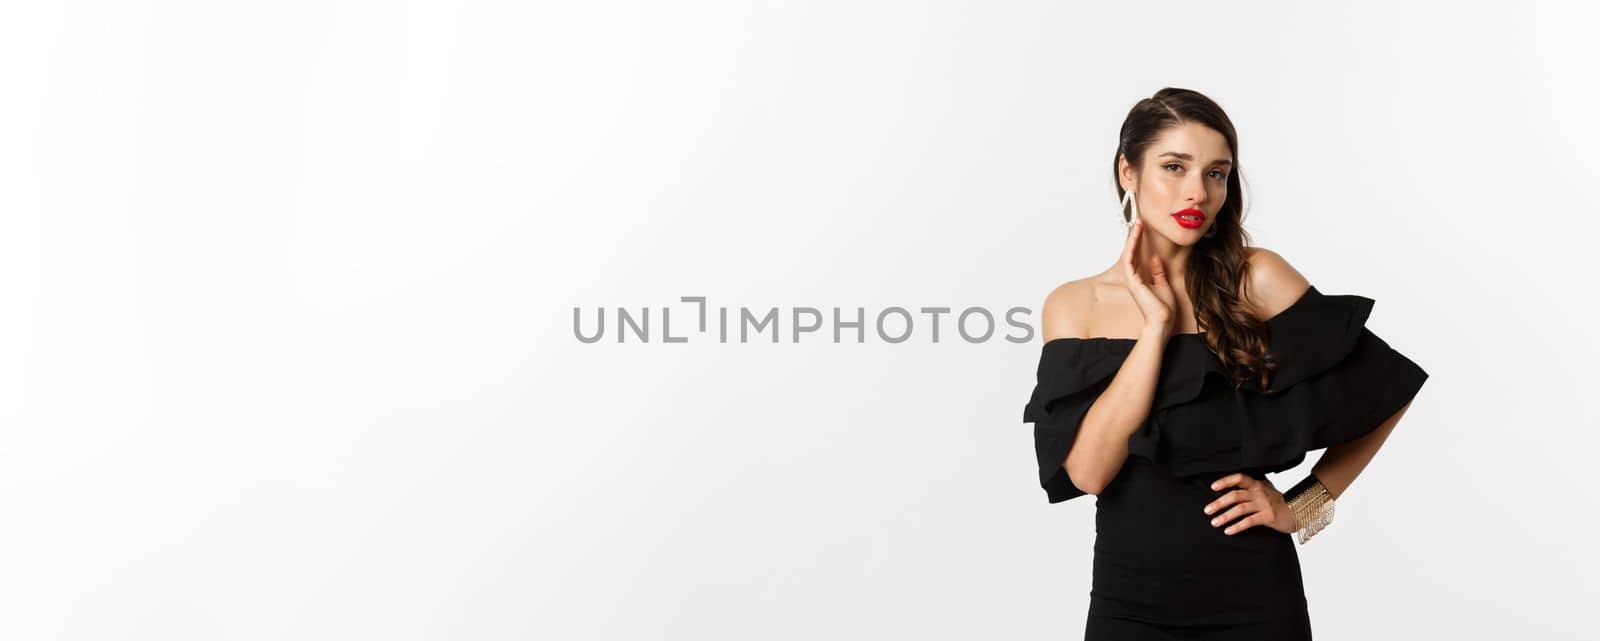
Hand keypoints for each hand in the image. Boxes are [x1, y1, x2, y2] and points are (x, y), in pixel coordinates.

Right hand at [1120, 219, 1176, 335]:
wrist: (1162, 321)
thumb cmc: (1163, 308)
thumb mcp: (1164, 285)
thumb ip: (1158, 272)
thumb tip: (1154, 258)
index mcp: (1142, 280)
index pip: (1139, 256)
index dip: (1141, 242)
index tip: (1144, 230)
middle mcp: (1135, 278)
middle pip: (1133, 252)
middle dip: (1136, 237)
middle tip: (1139, 222)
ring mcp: (1132, 279)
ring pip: (1129, 253)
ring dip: (1133, 238)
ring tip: (1137, 224)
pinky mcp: (1133, 280)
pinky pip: (1129, 260)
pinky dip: (1131, 247)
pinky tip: (1135, 236)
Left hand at [1203, 473, 1297, 535]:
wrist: (1298, 512)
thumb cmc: (1277, 502)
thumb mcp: (1264, 490)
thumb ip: (1250, 488)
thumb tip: (1228, 489)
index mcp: (1257, 484)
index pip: (1239, 478)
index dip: (1225, 481)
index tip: (1212, 487)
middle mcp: (1259, 492)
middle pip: (1235, 495)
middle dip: (1219, 503)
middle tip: (1207, 510)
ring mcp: (1264, 504)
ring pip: (1240, 509)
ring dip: (1225, 516)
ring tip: (1214, 522)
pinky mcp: (1268, 516)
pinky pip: (1249, 521)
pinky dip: (1237, 526)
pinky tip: (1228, 531)